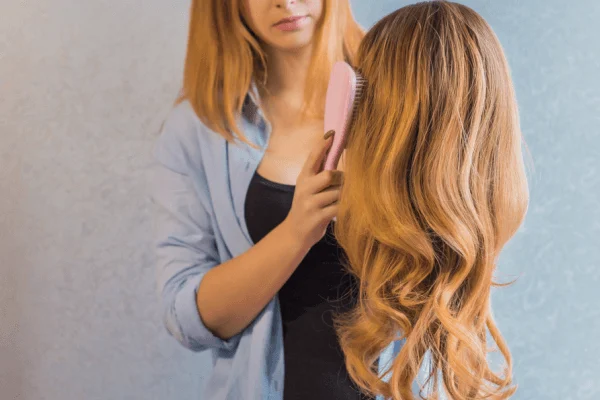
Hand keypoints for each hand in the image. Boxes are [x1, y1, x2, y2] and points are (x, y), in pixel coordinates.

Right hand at [281, 132, 343, 249]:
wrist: (295, 233)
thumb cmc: (308, 206)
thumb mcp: (309, 187)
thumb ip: (320, 172)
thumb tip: (336, 150)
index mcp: (303, 177)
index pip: (313, 157)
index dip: (323, 145)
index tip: (333, 133)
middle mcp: (304, 188)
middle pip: (329, 175)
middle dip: (341, 178)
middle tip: (345, 183)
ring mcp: (310, 204)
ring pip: (337, 193)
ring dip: (345, 195)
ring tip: (345, 198)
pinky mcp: (317, 218)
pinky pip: (338, 208)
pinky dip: (345, 207)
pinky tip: (346, 209)